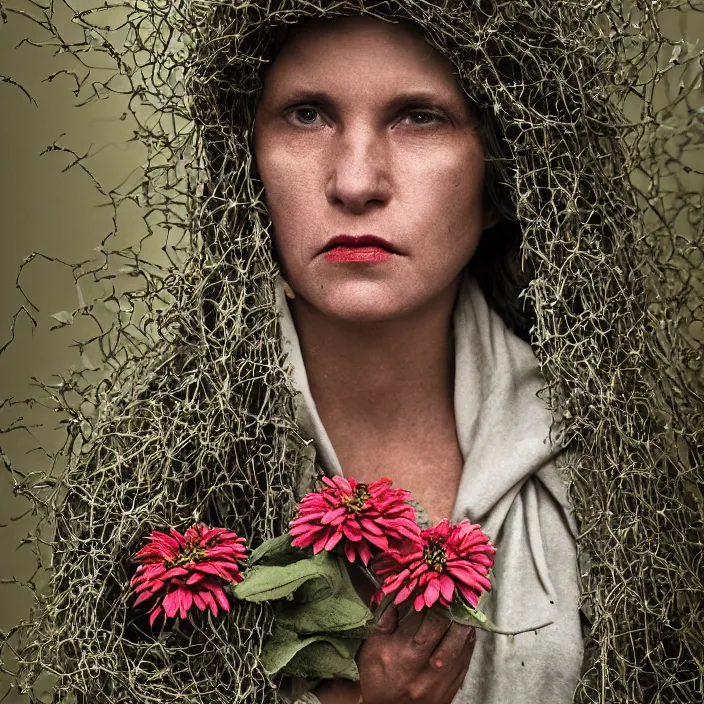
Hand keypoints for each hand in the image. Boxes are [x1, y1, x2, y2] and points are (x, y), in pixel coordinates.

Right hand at [355, 603, 475, 703]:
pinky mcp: (450, 689)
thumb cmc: (375, 678)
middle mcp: (421, 666)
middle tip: (450, 592)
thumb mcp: (372, 648)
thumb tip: (397, 596)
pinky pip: (465, 661)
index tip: (432, 585)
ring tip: (462, 607)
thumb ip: (385, 621)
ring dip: (462, 622)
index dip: (428, 597)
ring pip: (459, 643)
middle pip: (443, 627)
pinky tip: (466, 630)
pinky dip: (467, 642)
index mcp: (400, 651)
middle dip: (446, 606)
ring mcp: (438, 680)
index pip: (420, 616)